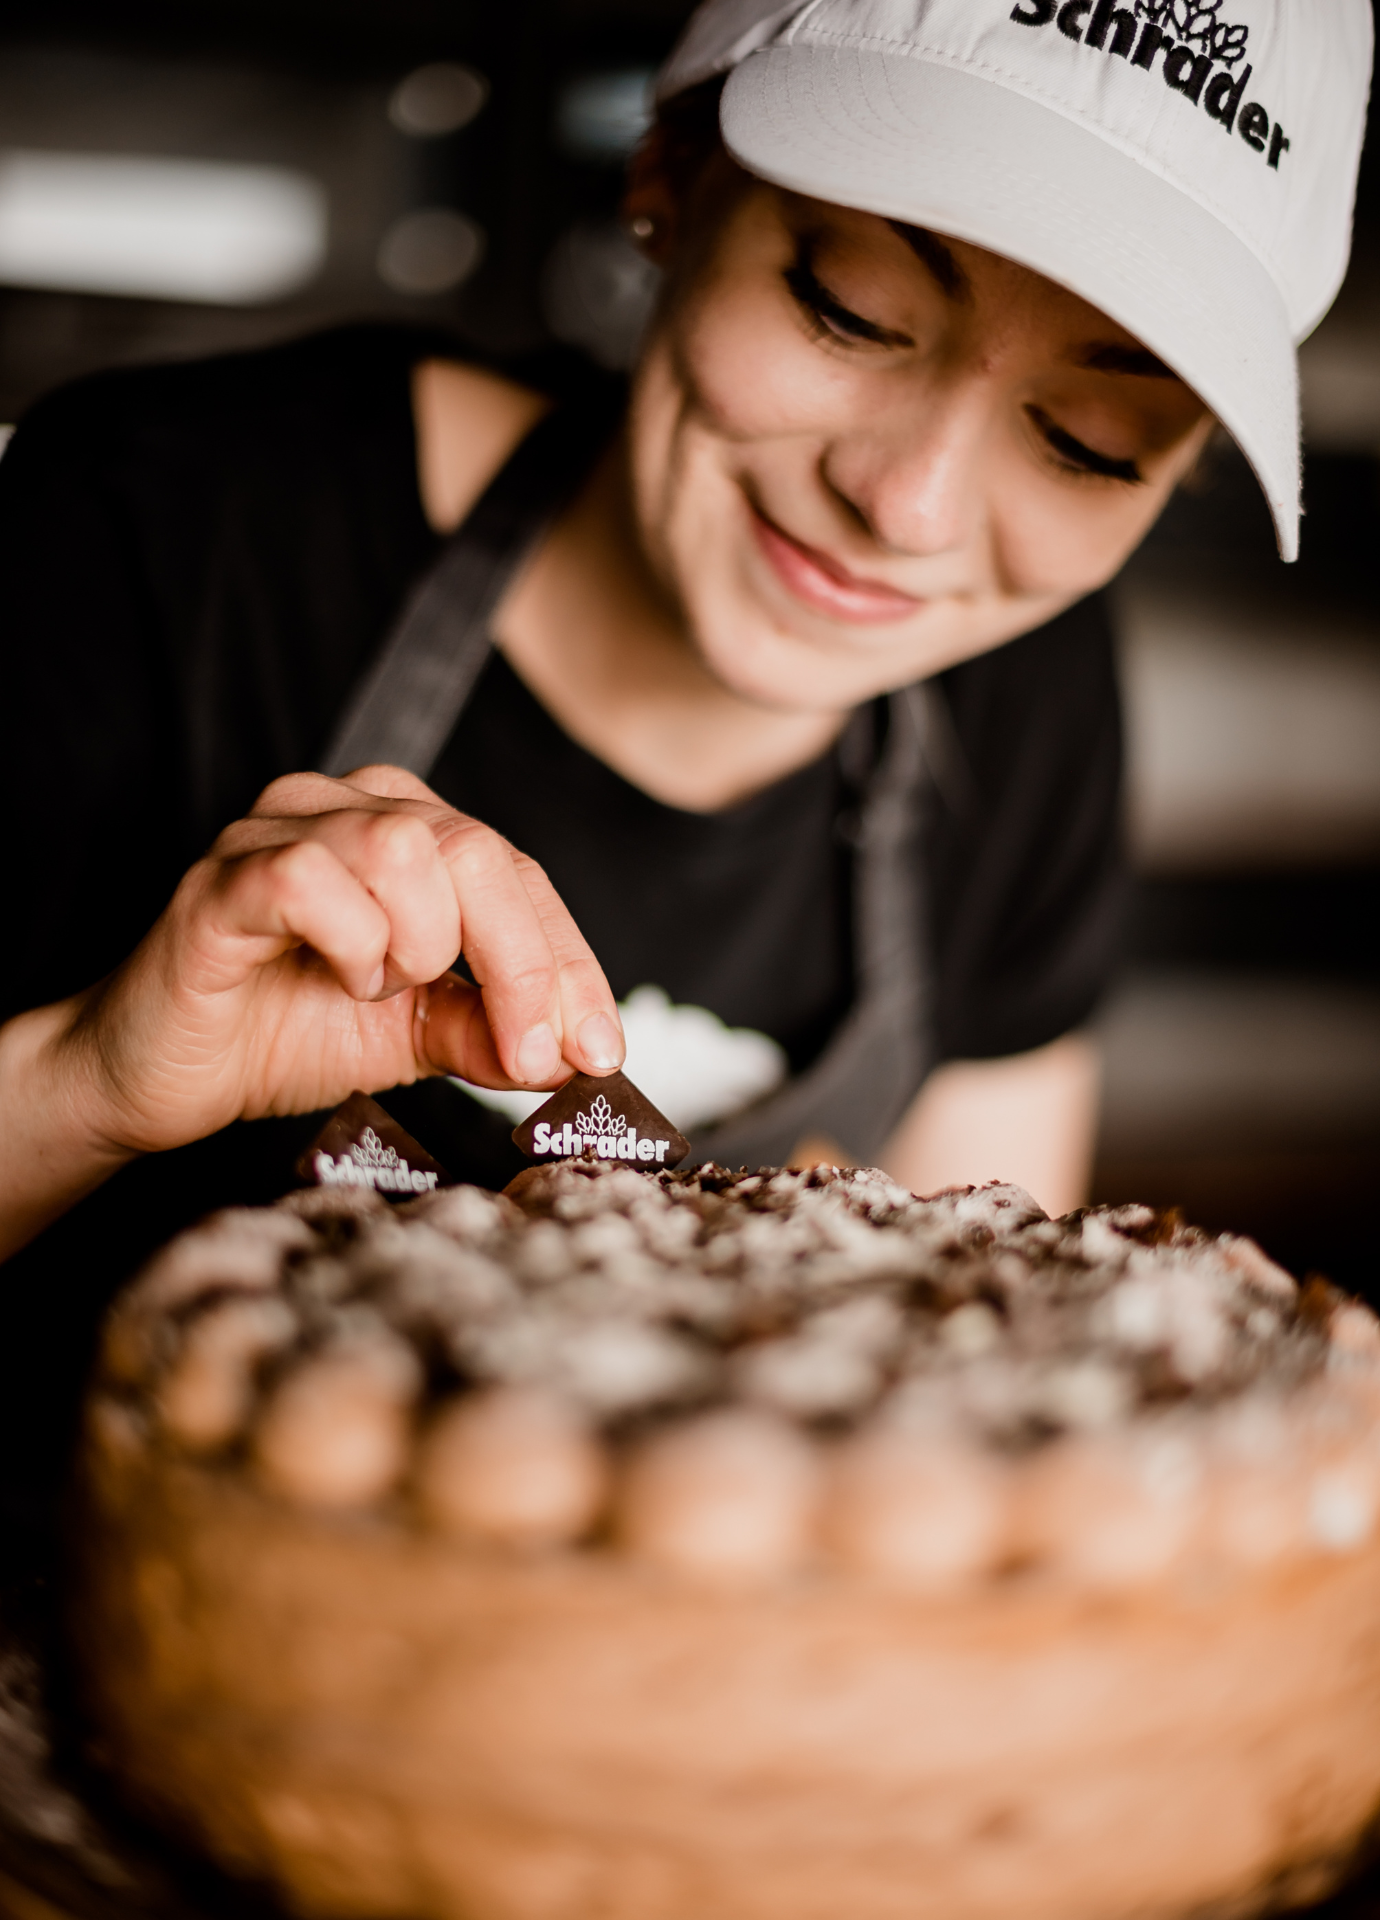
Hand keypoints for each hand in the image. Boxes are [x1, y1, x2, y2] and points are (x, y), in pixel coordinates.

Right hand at [51, 764, 625, 1160]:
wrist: (164, 1076)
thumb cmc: (284, 1031)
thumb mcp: (418, 1037)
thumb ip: (494, 1031)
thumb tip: (578, 1053)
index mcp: (405, 830)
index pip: (518, 874)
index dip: (569, 964)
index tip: (599, 1050)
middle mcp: (346, 807)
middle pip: (476, 849)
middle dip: (522, 965)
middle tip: (525, 1054)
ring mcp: (279, 832)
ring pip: (401, 847)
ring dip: (420, 944)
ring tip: (383, 991)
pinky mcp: (222, 880)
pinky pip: (310, 878)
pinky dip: (351, 942)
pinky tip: (341, 979)